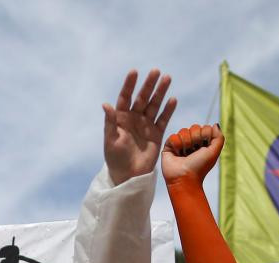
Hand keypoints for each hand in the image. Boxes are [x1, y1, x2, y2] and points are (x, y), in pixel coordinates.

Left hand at [102, 69, 176, 185]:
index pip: (125, 97)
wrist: (129, 175)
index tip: (134, 72)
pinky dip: (168, 109)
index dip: (129, 85)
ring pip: (154, 105)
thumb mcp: (111, 140)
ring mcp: (146, 125)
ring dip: (160, 92)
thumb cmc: (116, 158)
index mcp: (121, 118)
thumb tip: (106, 104)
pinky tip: (173, 99)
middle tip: (156, 71)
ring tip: (167, 78)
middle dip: (149, 85)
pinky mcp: (156, 134)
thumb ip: (110, 122)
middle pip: (142, 98)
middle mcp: (134, 118)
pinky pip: (163, 119)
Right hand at [162, 124, 223, 186]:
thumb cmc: (200, 167)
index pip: (205, 128)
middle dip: (195, 139)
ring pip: (183, 131)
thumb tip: (214, 125)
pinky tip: (177, 154)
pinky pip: (173, 136)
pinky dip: (176, 145)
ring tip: (185, 155)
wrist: (185, 178)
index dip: (205, 136)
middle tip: (194, 152)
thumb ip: (219, 137)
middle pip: (194, 127)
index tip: (204, 148)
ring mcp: (180, 144)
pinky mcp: (169, 147)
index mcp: (203, 144)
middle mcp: (192, 143)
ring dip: (186, 143)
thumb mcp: (214, 152)